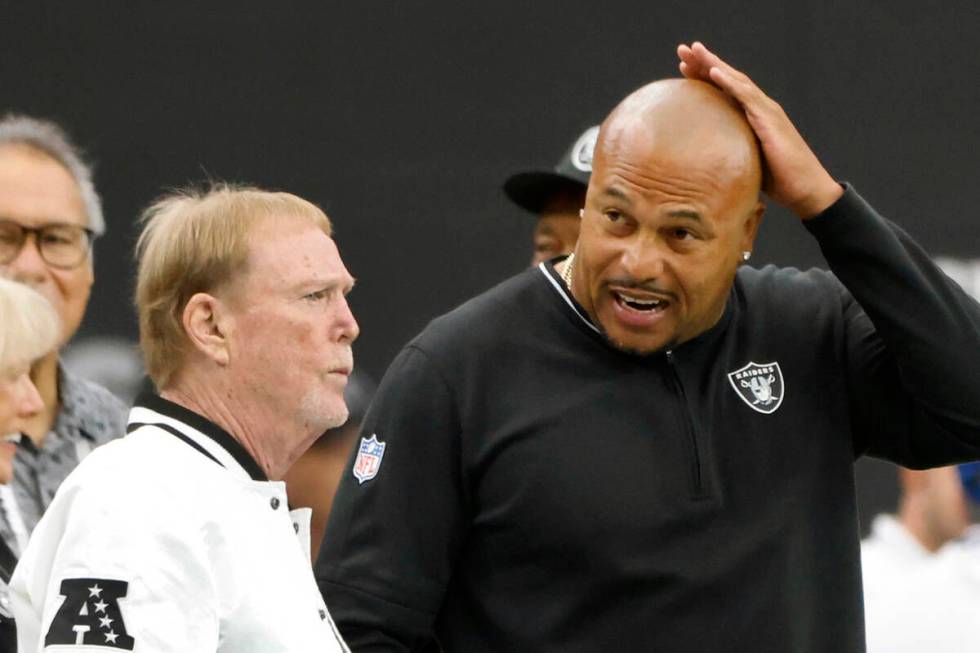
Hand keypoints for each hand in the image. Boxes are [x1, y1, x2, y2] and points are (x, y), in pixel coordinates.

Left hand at [677, 42, 842, 218]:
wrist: (806, 190)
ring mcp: (766, 112)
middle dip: (705, 63)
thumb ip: (729, 153)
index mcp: (752, 117)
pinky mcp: (770, 120)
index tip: (683, 67)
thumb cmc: (779, 181)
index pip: (725, 90)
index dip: (704, 76)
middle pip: (728, 79)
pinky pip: (746, 96)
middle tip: (683, 49)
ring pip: (735, 80)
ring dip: (713, 64)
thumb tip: (703, 163)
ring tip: (693, 50)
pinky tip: (713, 71)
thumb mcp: (745, 163)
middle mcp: (759, 109)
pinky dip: (729, 82)